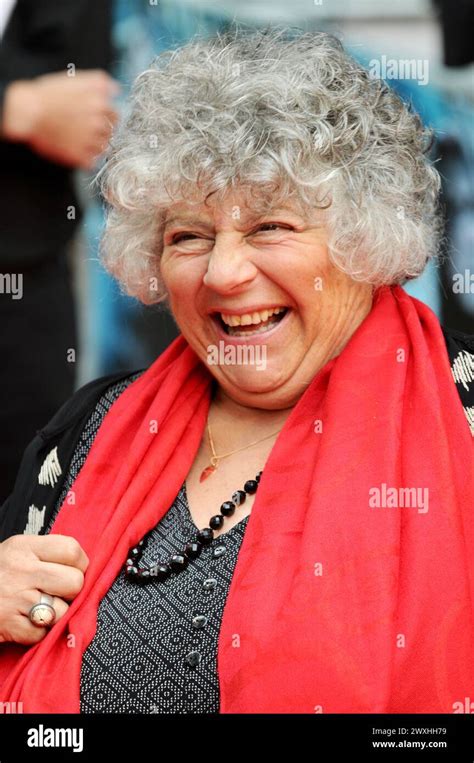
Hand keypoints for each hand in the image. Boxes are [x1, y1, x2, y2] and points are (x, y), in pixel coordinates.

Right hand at [0, 534, 88, 644]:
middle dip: (71, 592)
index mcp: (24, 547)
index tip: (72, 571)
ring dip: (54, 616)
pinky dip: (36, 633)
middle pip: (75, 582)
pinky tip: (23, 622)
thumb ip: (44, 555)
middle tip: (57, 594)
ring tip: (38, 609)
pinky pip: (41, 633)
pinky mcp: (9, 624)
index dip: (79, 564)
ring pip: (62, 611)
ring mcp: (15, 598)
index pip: (72, 550)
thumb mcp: (14, 553)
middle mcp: (22, 570)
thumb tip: (81, 567)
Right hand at [2, 69, 119, 169]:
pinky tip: (75, 149)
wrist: (26, 112)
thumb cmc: (47, 94)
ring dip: (95, 145)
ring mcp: (89, 141)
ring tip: (79, 138)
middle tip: (85, 128)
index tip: (95, 117)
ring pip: (103, 148)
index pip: (116, 115)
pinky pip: (92, 162)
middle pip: (111, 132)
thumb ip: (100, 82)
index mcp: (99, 104)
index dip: (106, 116)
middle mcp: (98, 123)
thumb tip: (116, 89)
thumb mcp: (76, 79)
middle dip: (102, 130)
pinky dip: (86, 158)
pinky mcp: (79, 157)